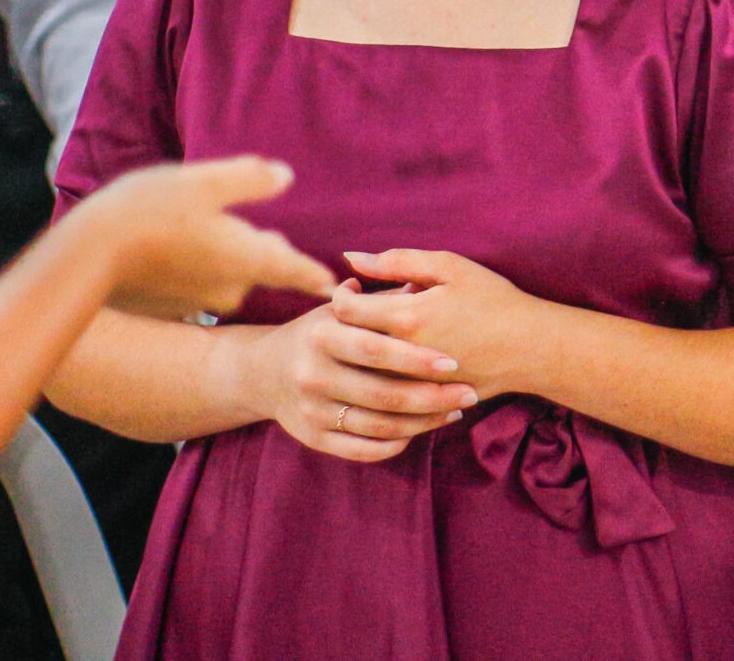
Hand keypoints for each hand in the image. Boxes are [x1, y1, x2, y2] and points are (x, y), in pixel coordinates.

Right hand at [68, 156, 335, 318]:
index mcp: (250, 257)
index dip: (319, 275)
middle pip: (263, 267)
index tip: (337, 286)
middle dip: (267, 252)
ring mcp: (198, 301)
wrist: (82, 257)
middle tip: (269, 233)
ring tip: (207, 228)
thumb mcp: (206, 181)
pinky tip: (171, 246)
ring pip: (228, 275)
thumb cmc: (149, 211)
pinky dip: (192, 268)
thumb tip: (285, 176)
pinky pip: (195, 284)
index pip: (299, 270)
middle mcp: (231, 287)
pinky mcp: (168, 306)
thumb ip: (251, 178)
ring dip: (225, 257)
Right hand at [233, 300, 475, 462]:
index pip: (377, 349)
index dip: (417, 358)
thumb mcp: (343, 309)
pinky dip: (394, 444)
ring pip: (378, 425)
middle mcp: (311, 374)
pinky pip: (360, 449)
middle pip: (382, 394)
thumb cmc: (322, 332)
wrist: (264, 371)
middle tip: (470, 395)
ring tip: (454, 412)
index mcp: (322, 334)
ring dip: (423, 423)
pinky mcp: (311, 437)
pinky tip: (419, 432)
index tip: (454, 361)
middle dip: (433, 397)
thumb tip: (423, 284)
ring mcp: (310, 409)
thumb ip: (382, 299)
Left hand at [327, 249, 548, 403]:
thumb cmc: (494, 300)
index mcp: (405, 318)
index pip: (343, 310)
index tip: (354, 288)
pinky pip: (385, 389)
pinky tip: (404, 356)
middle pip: (348, 342)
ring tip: (389, 331)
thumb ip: (398, 260)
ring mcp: (409, 384)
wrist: (532, 347)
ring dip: (366, 349)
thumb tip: (352, 258)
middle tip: (369, 308)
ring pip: (363, 369)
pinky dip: (385, 372)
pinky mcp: (420, 402)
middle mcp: (400, 357)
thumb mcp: (451, 268)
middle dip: (350, 323)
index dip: (341, 294)